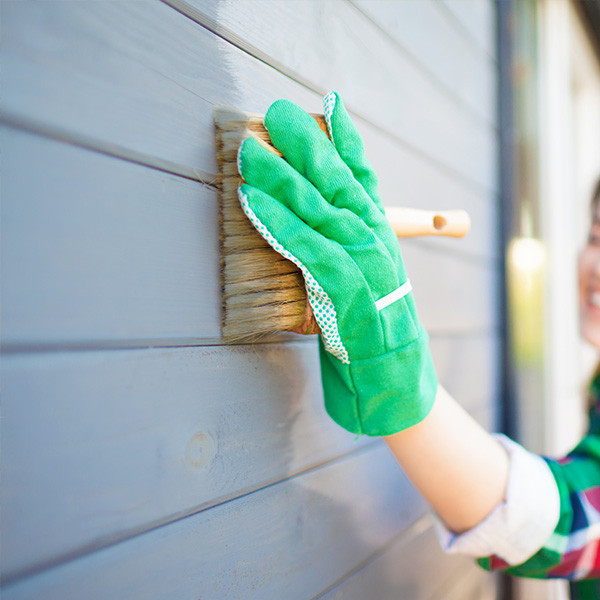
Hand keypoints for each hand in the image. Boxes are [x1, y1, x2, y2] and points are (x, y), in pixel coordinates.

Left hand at [237, 92, 436, 435]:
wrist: (395, 378)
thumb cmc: (375, 328)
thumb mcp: (368, 279)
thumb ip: (347, 248)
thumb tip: (317, 227)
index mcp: (382, 235)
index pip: (365, 178)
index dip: (348, 140)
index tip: (332, 104)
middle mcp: (377, 241)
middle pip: (340, 183)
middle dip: (308, 145)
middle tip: (277, 113)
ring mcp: (365, 264)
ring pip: (321, 211)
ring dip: (283, 179)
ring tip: (251, 151)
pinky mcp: (346, 292)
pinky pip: (308, 250)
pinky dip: (281, 224)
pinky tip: (254, 202)